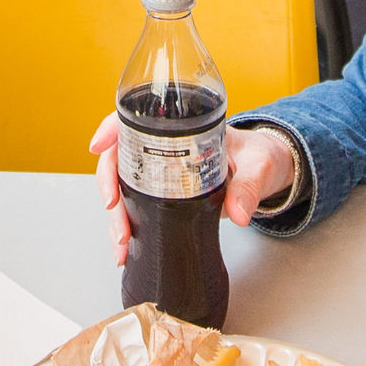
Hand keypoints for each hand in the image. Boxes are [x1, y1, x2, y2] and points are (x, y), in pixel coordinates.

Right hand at [87, 116, 298, 263]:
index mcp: (185, 129)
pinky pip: (136, 206)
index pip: (139, 119)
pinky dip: (127, 227)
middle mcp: (166, 148)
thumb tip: (238, 213)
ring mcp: (162, 172)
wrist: (266, 170)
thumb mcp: (258, 167)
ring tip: (121, 242)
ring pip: (123, 186)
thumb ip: (249, 188)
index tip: (99, 146)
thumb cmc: (259, 156)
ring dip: (116, 214)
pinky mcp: (164, 194)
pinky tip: (125, 246)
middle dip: (110, 185)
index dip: (113, 129)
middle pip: (121, 157)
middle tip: (114, 210)